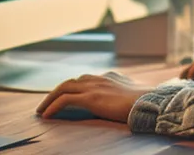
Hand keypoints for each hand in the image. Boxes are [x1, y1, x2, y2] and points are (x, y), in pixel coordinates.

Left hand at [36, 72, 151, 122]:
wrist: (151, 103)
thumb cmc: (148, 102)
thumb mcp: (136, 95)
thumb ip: (127, 95)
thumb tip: (130, 102)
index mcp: (109, 78)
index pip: (85, 79)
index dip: (72, 88)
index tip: (64, 96)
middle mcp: (99, 79)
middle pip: (70, 82)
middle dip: (56, 93)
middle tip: (46, 104)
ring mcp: (94, 87)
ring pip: (63, 88)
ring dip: (49, 99)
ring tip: (42, 110)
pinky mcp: (91, 98)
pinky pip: (64, 101)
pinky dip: (53, 107)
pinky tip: (46, 116)